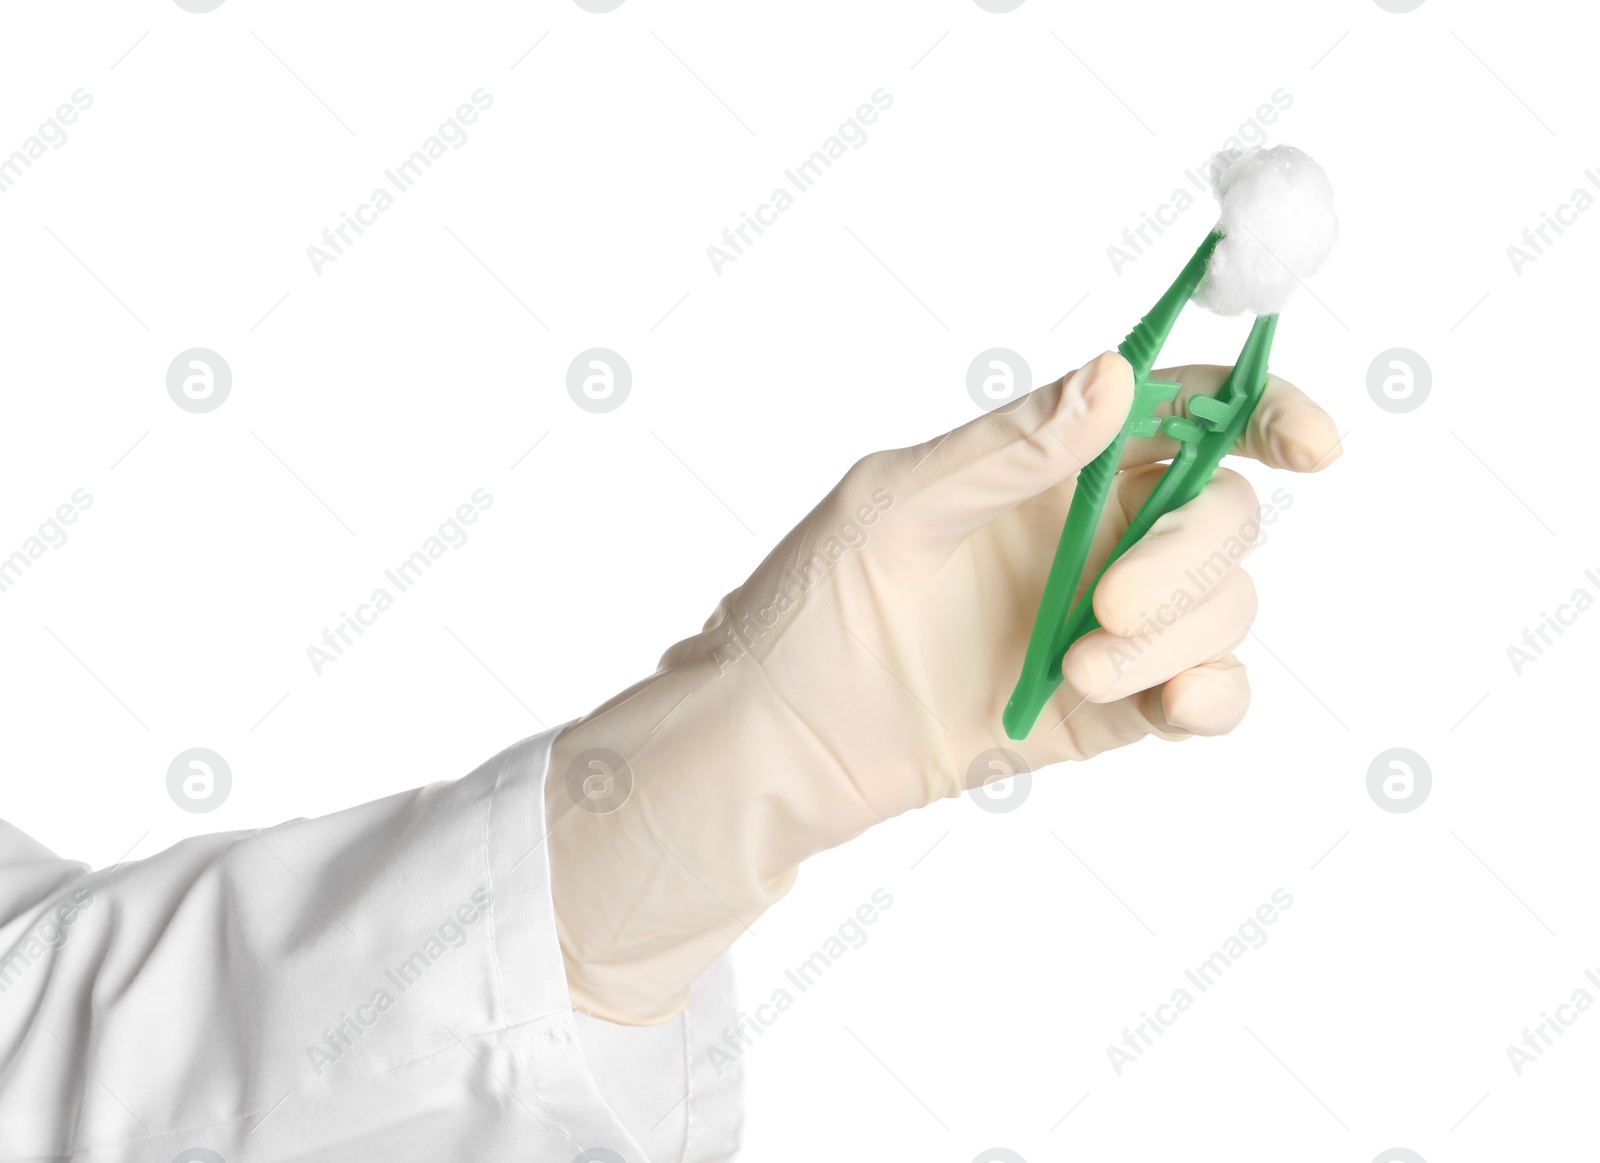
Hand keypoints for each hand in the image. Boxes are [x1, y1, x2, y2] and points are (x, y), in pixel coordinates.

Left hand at [546, 351, 1340, 1022]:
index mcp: (1051, 464)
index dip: (1264, 412)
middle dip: (1193, 552)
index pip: (1185, 413)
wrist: (784, 743)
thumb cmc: (815, 603)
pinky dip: (1215, 696)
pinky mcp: (1115, 708)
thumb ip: (1009, 450)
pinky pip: (1210, 691)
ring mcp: (1111, 623)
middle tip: (1109, 600)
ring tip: (1078, 673)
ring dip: (1178, 636)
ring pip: (1225, 605)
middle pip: (1221, 512)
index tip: (1311, 444)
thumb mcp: (893, 508)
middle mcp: (1096, 533)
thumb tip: (1114, 374)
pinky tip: (1171, 706)